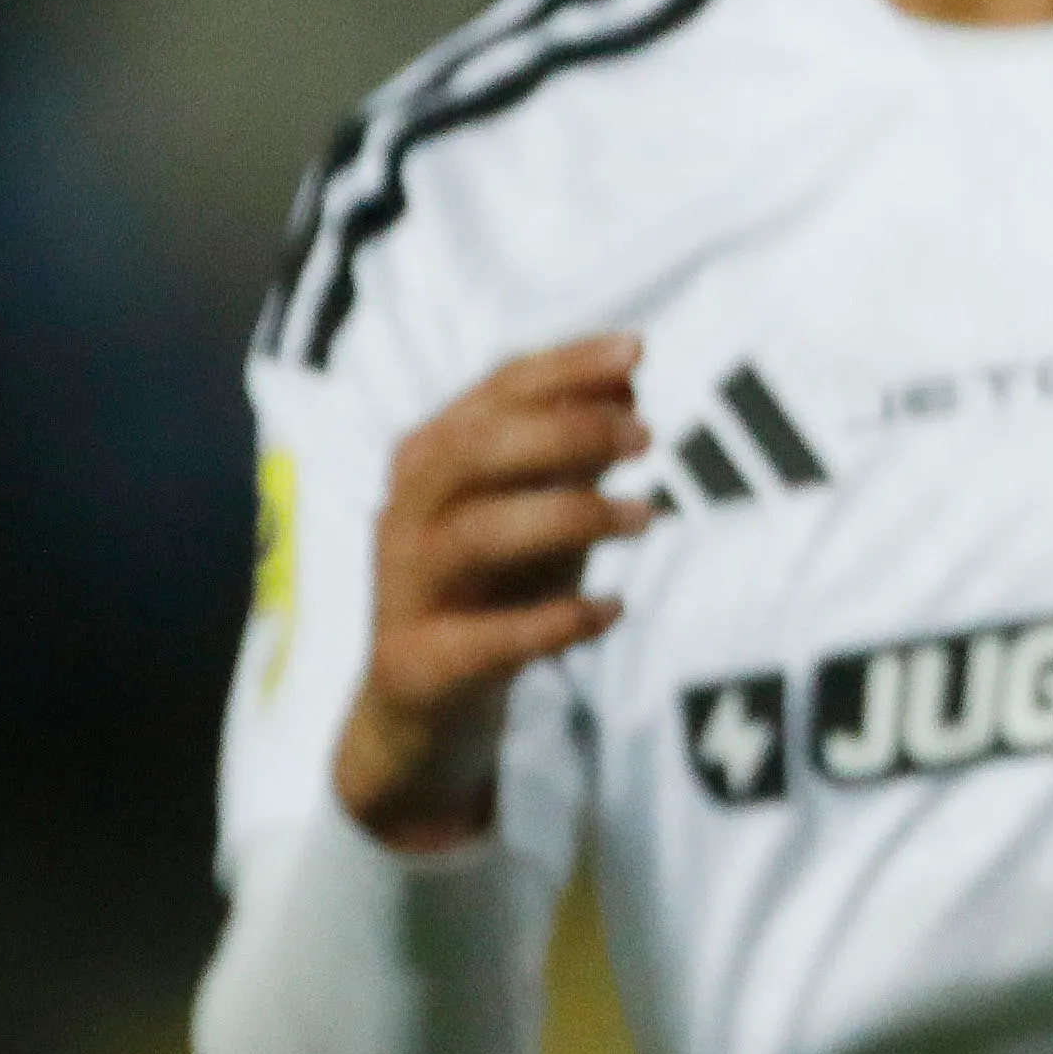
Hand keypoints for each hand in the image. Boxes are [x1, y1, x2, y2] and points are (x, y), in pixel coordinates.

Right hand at [326, 337, 653, 852]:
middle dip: (567, 432)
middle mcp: (404, 514)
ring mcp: (405, 590)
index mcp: (428, 461)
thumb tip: (629, 377)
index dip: (564, 366)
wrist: (421, 703)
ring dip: (571, 516)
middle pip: (474, 452)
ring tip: (646, 516)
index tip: (638, 350)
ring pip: (477, 534)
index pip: (492, 392)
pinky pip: (489, 639)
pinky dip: (557, 620)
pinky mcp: (419, 663)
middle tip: (648, 438)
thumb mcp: (534, 504)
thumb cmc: (492, 582)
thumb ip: (572, 446)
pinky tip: (613, 608)